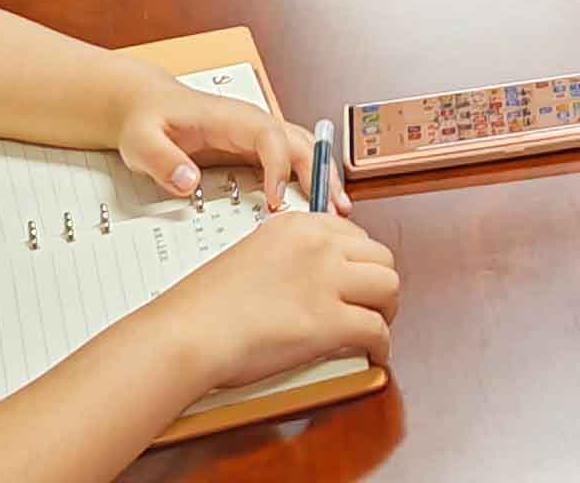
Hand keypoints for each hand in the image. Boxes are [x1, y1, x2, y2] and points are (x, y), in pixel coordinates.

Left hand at [115, 78, 319, 207]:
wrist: (147, 106)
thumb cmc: (147, 119)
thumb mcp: (142, 140)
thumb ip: (162, 160)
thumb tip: (188, 180)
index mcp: (231, 117)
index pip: (269, 135)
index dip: (278, 166)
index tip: (275, 201)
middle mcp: (252, 124)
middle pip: (299, 142)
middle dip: (319, 173)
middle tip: (332, 210)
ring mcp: (258, 136)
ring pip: (303, 151)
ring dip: (323, 177)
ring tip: (339, 211)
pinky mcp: (256, 151)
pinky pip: (293, 162)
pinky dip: (311, 181)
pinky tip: (319, 205)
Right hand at [156, 209, 399, 386]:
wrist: (190, 332)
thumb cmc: (207, 305)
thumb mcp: (252, 255)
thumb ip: (287, 258)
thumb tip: (309, 279)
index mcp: (298, 226)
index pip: (354, 235)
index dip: (362, 263)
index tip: (359, 279)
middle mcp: (319, 246)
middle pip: (381, 258)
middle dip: (382, 284)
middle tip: (375, 305)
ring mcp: (327, 281)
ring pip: (389, 288)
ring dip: (388, 311)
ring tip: (378, 327)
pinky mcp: (329, 321)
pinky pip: (376, 330)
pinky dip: (382, 345)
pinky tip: (375, 354)